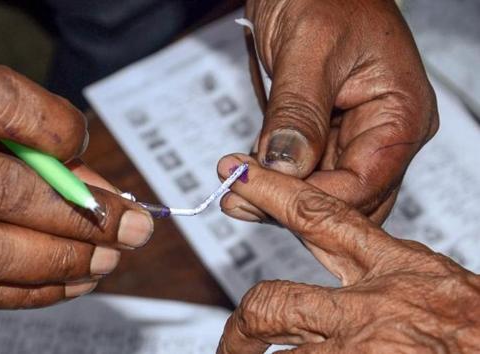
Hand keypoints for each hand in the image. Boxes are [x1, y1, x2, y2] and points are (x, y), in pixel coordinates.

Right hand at [0, 58, 152, 308]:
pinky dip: (31, 290)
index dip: (48, 122)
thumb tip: (93, 181)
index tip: (79, 138)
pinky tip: (73, 281)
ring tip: (111, 256)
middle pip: (0, 188)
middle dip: (82, 212)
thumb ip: (11, 134)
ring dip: (64, 259)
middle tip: (133, 224)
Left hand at [216, 155, 479, 352]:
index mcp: (401, 271)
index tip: (240, 174)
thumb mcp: (450, 296)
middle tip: (234, 341)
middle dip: (243, 324)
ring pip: (275, 345)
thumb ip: (403, 288)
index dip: (273, 191)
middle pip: (273, 301)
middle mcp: (374, 308)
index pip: (320, 215)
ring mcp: (362, 346)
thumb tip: (368, 290)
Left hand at [223, 0, 438, 223]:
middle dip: (292, 205)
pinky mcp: (327, 133)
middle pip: (346, 197)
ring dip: (278, 195)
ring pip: (323, 189)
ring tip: (234, 189)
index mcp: (401, 114)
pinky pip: (305, 170)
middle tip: (238, 198)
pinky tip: (246, 176)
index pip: (362, 184)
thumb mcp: (309, 49)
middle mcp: (385, 132)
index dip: (308, 198)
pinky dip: (276, 178)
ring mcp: (355, 134)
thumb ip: (299, 111)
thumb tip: (286, 167)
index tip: (255, 193)